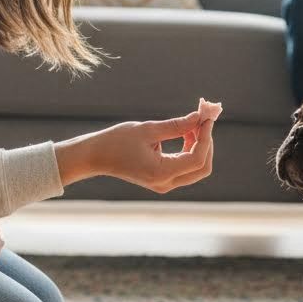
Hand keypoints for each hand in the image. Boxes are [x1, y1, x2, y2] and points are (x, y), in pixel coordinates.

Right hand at [55, 99, 220, 192]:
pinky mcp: (162, 179)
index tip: (206, 118)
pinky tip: (187, 131)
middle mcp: (165, 183)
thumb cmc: (117, 141)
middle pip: (202, 167)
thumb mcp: (148, 129)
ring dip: (199, 144)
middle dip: (207, 143)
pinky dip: (190, 149)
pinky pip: (185, 166)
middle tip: (203, 120)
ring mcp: (165, 184)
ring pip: (196, 168)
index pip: (197, 159)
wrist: (96, 156)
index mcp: (161, 173)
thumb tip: (199, 117)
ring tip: (194, 122)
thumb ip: (176, 125)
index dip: (206, 137)